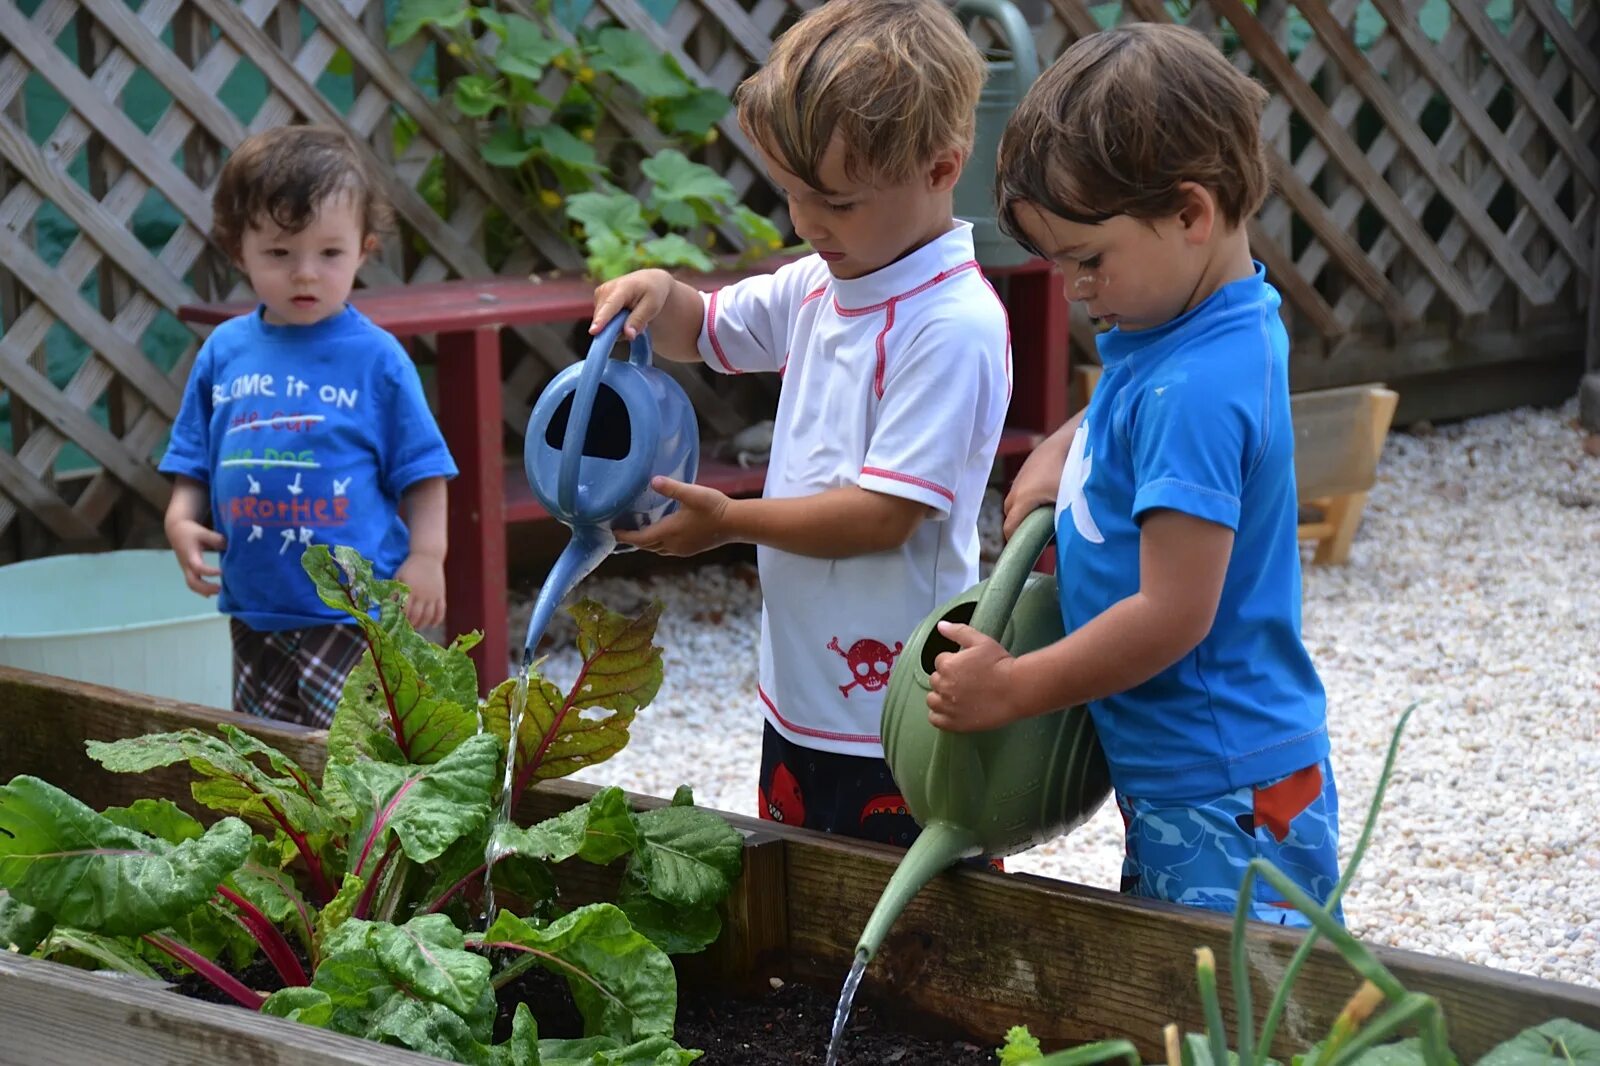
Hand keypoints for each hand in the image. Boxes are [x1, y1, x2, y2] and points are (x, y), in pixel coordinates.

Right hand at [167, 520, 224, 595]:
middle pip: (192, 582)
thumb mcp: (203, 532)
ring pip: (192, 585)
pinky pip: (193, 583)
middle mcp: (186, 565)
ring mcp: (186, 569)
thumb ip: (216, 539)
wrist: (176, 531)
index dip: (210, 572)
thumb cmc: (191, 531)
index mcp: (190, 556)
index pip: (198, 567)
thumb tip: (230, 547)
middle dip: (207, 588)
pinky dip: (203, 589)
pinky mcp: (188, 570)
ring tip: (221, 592)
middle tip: (222, 589)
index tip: (222, 572)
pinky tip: (215, 591)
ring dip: (205, 591)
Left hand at [395, 553, 445, 629]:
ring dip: (423, 624)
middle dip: (411, 624)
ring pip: (429, 615)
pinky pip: (441, 610)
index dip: (400, 619)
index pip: (405, 610)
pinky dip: (437, 620)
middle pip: (417, 615)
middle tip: (406, 628)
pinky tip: (432, 625)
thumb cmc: (410, 566)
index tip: (397, 623)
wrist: (428, 556)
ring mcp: (433, 596)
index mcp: (410, 590)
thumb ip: (395, 591)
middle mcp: (422, 595)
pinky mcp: (441, 595)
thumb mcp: (399, 576)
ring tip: (417, 627)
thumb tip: (388, 604)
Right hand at [590, 269, 674, 340]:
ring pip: (603, 321)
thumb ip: (638, 320)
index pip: (609, 306)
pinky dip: (614, 322)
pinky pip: (603, 319)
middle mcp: (606, 289)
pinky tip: (624, 314)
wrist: (649, 280)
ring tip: (632, 315)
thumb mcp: (652, 307)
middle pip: (604, 319)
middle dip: (618, 328)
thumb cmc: (652, 292)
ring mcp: (600, 294)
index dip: (601, 320)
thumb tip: (628, 335)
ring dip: (617, 325)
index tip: (593, 332)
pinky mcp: (598, 299)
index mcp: (622, 288)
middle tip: (638, 324)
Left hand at [613, 477, 730, 556]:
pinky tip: (661, 535)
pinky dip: (658, 544)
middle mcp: (673, 544)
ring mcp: (682, 549)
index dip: (626, 536)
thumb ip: (671, 487)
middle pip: (646, 546)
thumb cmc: (714, 507)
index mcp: (670, 531)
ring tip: (638, 534)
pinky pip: (667, 550)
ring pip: (657, 550)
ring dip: (646, 543)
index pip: (641, 538)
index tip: (613, 532)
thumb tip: (653, 480)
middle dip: (633, 540)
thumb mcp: (692, 494)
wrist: (735, 524)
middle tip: (621, 533)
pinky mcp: (690, 550)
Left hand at [925, 621, 1028, 731]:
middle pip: (935, 681)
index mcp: (947, 665)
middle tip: (965, 681)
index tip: (965, 667)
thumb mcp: (981, 641)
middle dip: (946, 679)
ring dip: (940, 696)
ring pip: (932, 700)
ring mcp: (948, 707)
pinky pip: (935, 719)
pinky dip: (938, 715)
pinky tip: (950, 710)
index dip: (952, 662)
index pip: (939, 662)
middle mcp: (944, 686)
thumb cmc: (1000, 663)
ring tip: (956, 695)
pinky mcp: (955, 723)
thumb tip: (940, 625)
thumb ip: (958, 631)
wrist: (1016, 689)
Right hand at [1002, 443, 1064, 540]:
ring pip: (1017, 500)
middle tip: (1040, 534)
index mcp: (1023, 499)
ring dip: (1026, 509)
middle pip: (1011, 514)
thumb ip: (1063, 524)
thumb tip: (1065, 543)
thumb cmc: (1072, 471)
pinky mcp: (1028, 466)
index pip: (1009, 528)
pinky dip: (1032, 496)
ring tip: (1046, 514)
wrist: (1073, 438)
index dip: (1016, 542)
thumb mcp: (1070, 503)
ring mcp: (1021, 476)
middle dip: (1021, 525)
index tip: (1027, 550)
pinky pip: (1024, 487)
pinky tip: (1050, 495)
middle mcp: (1017, 488)